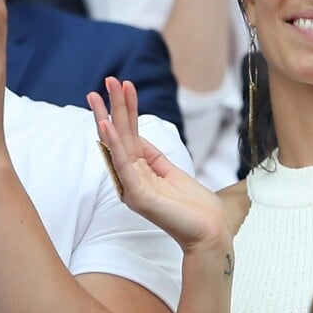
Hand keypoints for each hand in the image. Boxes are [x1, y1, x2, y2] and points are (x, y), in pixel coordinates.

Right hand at [88, 78, 228, 251]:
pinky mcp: (138, 197)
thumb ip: (151, 155)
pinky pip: (124, 165)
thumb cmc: (193, 206)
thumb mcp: (170, 172)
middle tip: (106, 80)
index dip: (124, 110)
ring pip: (118, 146)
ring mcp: (132, 189)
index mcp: (138, 173)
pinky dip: (114, 144)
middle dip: (112, 107)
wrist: (209, 232)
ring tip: (102, 95)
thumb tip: (133, 134)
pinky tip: (107, 126)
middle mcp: (130, 180)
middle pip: (119, 137)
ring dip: (109, 118)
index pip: (128, 136)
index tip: (120, 86)